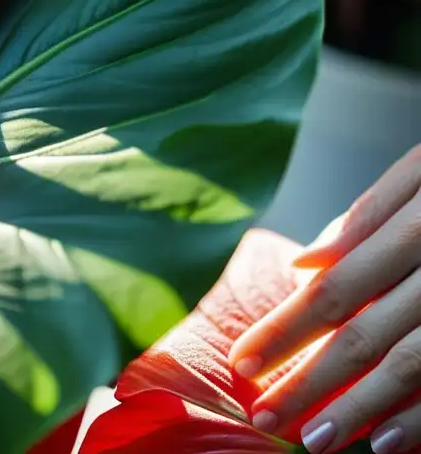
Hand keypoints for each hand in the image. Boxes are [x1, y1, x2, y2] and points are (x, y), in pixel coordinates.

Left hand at [228, 145, 420, 453]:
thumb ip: (370, 215)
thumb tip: (303, 265)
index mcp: (417, 225)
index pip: (335, 289)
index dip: (285, 329)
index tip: (241, 362)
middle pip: (365, 334)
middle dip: (311, 380)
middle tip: (266, 416)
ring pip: (412, 364)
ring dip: (362, 408)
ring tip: (317, 439)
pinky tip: (389, 444)